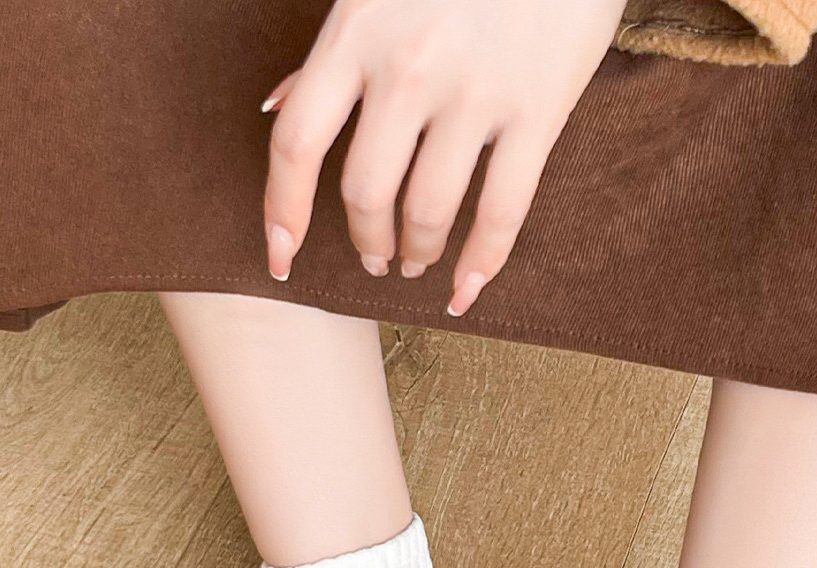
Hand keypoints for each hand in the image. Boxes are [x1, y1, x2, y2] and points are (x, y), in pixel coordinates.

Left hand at [260, 0, 629, 315]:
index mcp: (357, 28)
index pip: (297, 142)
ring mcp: (476, 91)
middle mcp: (408, 65)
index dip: (282, 211)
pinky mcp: (539, 109)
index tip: (280, 256)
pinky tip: (465, 290)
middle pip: (365, 191)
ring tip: (418, 260)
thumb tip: (277, 109)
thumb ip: (331, 51)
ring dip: (419, 250)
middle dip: (365, 239)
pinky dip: (481, 264)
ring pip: (430, 211)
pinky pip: (502, 211)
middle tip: (375, 256)